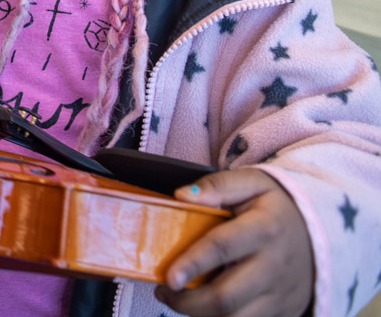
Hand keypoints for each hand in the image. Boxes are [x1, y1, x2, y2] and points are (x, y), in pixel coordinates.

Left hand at [155, 169, 312, 316]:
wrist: (324, 233)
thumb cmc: (278, 206)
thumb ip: (217, 186)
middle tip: (163, 289)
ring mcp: (283, 294)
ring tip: (178, 298)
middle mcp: (276, 266)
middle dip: (187, 302)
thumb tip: (181, 196)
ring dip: (200, 314)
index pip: (223, 248)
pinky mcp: (286, 311)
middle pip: (227, 297)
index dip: (192, 264)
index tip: (168, 277)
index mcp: (266, 229)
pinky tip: (205, 304)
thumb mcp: (253, 183)